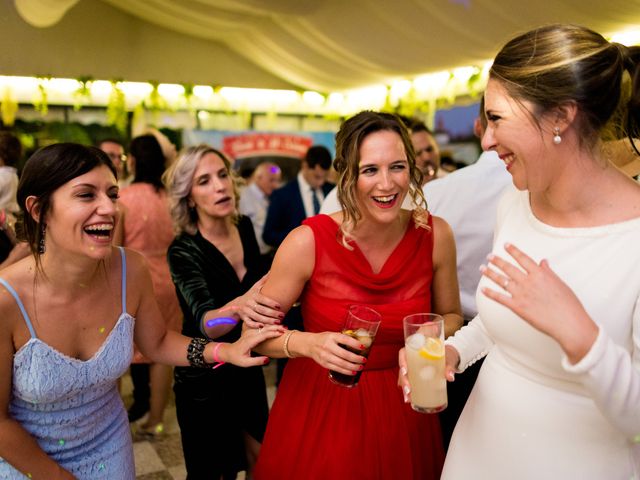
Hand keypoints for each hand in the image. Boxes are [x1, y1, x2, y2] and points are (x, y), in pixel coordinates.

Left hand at [214, 324, 285, 366]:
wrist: (229, 351)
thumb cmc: (237, 358)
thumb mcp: (246, 363)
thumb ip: (257, 361)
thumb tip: (268, 359)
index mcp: (249, 341)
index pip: (263, 335)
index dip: (273, 333)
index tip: (282, 333)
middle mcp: (249, 334)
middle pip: (264, 329)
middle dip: (275, 328)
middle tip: (286, 329)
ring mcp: (250, 331)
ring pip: (264, 326)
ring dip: (274, 326)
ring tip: (284, 327)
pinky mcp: (251, 331)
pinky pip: (261, 327)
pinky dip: (270, 326)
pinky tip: (276, 326)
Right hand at [237, 274, 284, 327]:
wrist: (237, 304)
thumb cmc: (251, 294)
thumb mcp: (256, 287)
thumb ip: (264, 280)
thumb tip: (272, 269)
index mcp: (253, 295)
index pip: (263, 299)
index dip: (271, 303)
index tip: (280, 306)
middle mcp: (249, 303)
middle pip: (261, 310)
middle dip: (272, 314)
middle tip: (282, 316)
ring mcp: (245, 311)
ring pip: (257, 317)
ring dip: (267, 321)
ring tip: (278, 323)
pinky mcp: (243, 318)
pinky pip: (249, 323)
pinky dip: (255, 325)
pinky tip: (263, 326)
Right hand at [302, 331, 366, 375]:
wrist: (309, 345)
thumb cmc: (324, 339)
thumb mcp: (332, 334)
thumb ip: (343, 338)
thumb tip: (360, 342)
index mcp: (332, 337)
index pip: (345, 339)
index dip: (355, 343)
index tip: (363, 347)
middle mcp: (328, 346)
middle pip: (344, 354)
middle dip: (356, 358)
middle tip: (364, 360)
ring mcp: (325, 356)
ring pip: (341, 364)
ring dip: (353, 366)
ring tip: (360, 367)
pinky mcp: (324, 364)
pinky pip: (337, 369)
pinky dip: (346, 371)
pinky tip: (353, 371)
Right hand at [398, 345, 457, 403]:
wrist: (449, 357)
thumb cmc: (447, 355)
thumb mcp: (448, 359)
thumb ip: (449, 367)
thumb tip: (450, 377)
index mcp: (415, 350)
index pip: (403, 353)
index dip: (402, 362)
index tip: (406, 371)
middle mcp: (411, 359)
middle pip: (402, 368)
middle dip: (403, 380)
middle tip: (409, 390)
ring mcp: (413, 368)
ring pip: (403, 377)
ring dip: (404, 388)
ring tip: (408, 399)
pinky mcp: (416, 375)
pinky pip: (409, 382)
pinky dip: (408, 391)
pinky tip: (409, 399)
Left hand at [480, 243, 597, 360]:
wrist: (569, 323)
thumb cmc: (568, 304)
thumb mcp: (560, 283)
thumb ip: (548, 272)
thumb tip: (543, 262)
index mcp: (540, 274)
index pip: (523, 258)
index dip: (513, 250)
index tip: (505, 245)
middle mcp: (528, 282)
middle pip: (509, 268)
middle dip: (497, 261)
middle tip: (489, 256)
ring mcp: (521, 294)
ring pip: (502, 280)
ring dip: (490, 273)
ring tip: (482, 268)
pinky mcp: (517, 307)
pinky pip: (500, 298)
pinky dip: (490, 293)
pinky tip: (482, 289)